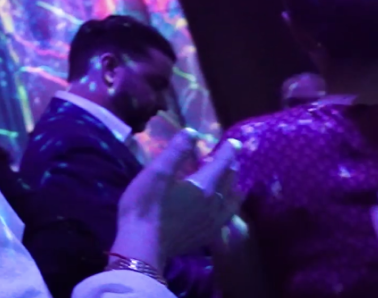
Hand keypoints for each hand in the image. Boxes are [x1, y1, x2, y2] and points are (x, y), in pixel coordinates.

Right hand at [114, 132, 241, 265]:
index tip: (234, 141)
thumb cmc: (145, 205)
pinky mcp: (207, 235)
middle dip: (230, 166)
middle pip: (229, 181)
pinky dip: (230, 206)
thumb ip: (176, 151)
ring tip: (234, 181)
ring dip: (234, 187)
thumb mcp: (155, 173)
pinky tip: (225, 209)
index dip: (228, 151)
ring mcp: (213, 222)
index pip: (221, 163)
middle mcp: (214, 203)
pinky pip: (227, 217)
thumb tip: (192, 132)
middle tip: (228, 157)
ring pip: (232, 201)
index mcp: (203, 185)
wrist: (143, 245)